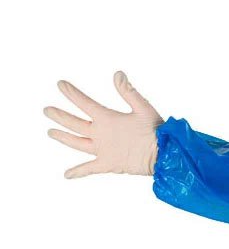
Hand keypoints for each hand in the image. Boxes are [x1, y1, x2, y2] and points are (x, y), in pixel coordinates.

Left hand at [44, 72, 163, 178]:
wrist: (162, 154)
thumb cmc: (155, 130)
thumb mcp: (143, 107)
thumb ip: (128, 91)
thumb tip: (117, 74)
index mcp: (107, 119)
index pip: (84, 103)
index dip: (71, 93)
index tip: (60, 84)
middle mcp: (100, 134)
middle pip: (74, 124)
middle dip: (59, 116)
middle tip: (47, 110)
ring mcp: (102, 150)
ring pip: (77, 143)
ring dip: (63, 137)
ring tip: (51, 132)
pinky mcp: (108, 164)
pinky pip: (89, 169)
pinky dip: (78, 172)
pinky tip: (67, 175)